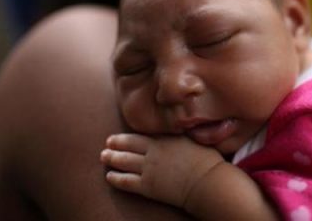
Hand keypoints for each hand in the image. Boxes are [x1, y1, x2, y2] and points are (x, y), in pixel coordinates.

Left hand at [100, 133, 223, 207]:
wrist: (206, 181)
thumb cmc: (206, 160)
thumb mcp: (193, 139)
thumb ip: (181, 132)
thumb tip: (180, 124)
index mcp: (163, 139)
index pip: (139, 136)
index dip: (125, 137)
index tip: (117, 136)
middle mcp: (153, 152)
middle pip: (127, 146)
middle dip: (115, 144)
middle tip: (107, 144)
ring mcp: (149, 169)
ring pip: (123, 161)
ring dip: (111, 158)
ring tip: (104, 157)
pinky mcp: (148, 186)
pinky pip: (126, 181)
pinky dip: (115, 178)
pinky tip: (110, 177)